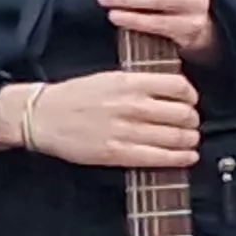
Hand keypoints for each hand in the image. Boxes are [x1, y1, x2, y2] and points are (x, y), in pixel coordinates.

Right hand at [14, 70, 202, 168]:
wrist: (42, 116)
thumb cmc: (75, 96)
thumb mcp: (111, 77)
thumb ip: (142, 83)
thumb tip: (174, 90)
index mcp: (130, 83)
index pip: (179, 87)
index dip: (191, 96)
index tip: (191, 101)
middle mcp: (132, 105)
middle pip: (184, 114)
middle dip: (193, 121)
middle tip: (191, 124)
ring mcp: (125, 130)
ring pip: (176, 137)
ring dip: (190, 140)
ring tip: (190, 140)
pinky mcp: (117, 153)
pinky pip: (159, 157)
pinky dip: (180, 158)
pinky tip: (187, 156)